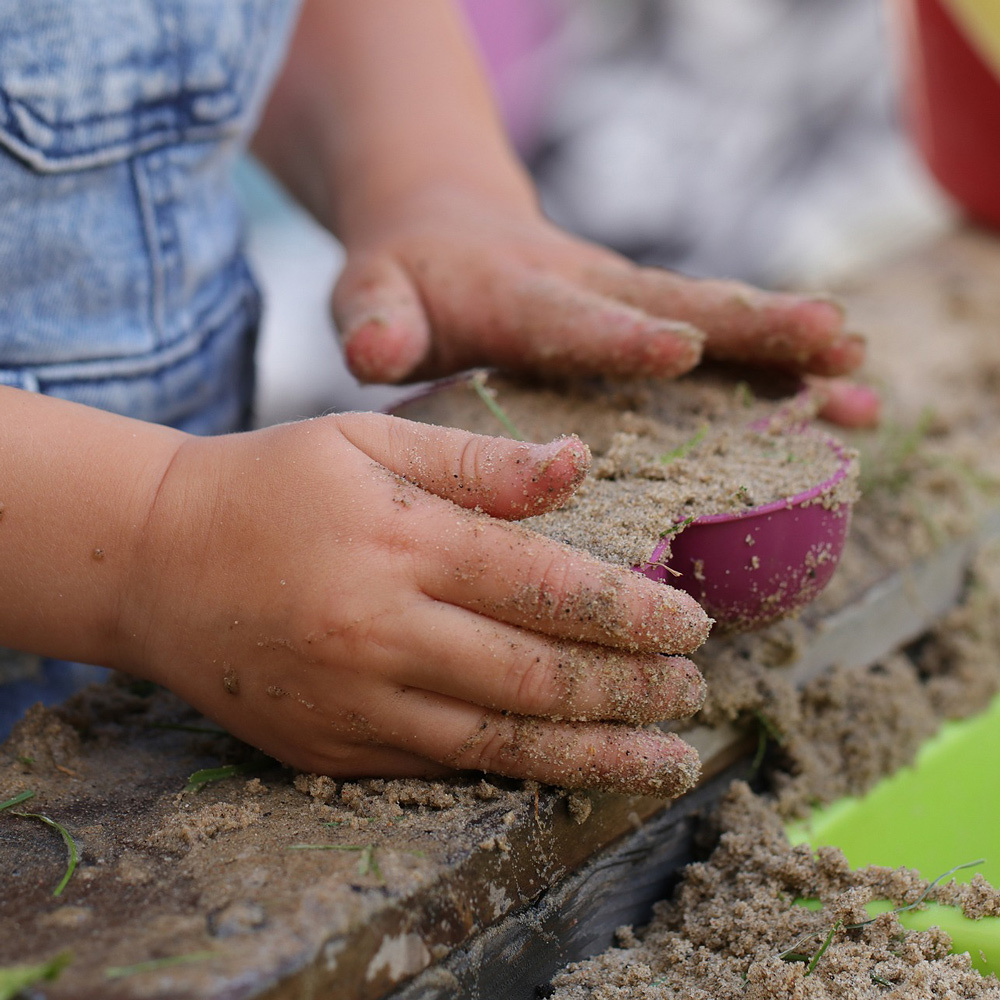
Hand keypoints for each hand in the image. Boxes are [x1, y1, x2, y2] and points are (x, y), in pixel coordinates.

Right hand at [121, 413, 710, 795]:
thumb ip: (479, 461)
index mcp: (402, 540)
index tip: (692, 624)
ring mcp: (354, 700)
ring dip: (596, 753)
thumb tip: (581, 467)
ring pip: (501, 742)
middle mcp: (383, 629)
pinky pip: (441, 768)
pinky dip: (515, 772)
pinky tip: (566, 769)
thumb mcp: (369, 440)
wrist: (154, 560)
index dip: (633, 612)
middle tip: (691, 689)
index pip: (548, 587)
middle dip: (631, 689)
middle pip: (538, 675)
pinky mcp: (329, 747)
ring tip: (666, 759)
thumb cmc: (271, 485)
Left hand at [332, 186, 878, 426]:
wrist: (446, 227)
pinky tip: (841, 397)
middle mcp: (587, 292)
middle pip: (675, 305)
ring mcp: (626, 305)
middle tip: (828, 342)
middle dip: (749, 327)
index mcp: (517, 296)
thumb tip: (375, 348)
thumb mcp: (373, 293)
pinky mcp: (647, 319)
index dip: (620, 336)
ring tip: (860, 376)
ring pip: (714, 322)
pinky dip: (779, 367)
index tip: (679, 347)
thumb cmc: (407, 278)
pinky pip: (718, 342)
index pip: (570, 318)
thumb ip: (375, 319)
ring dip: (786, 348)